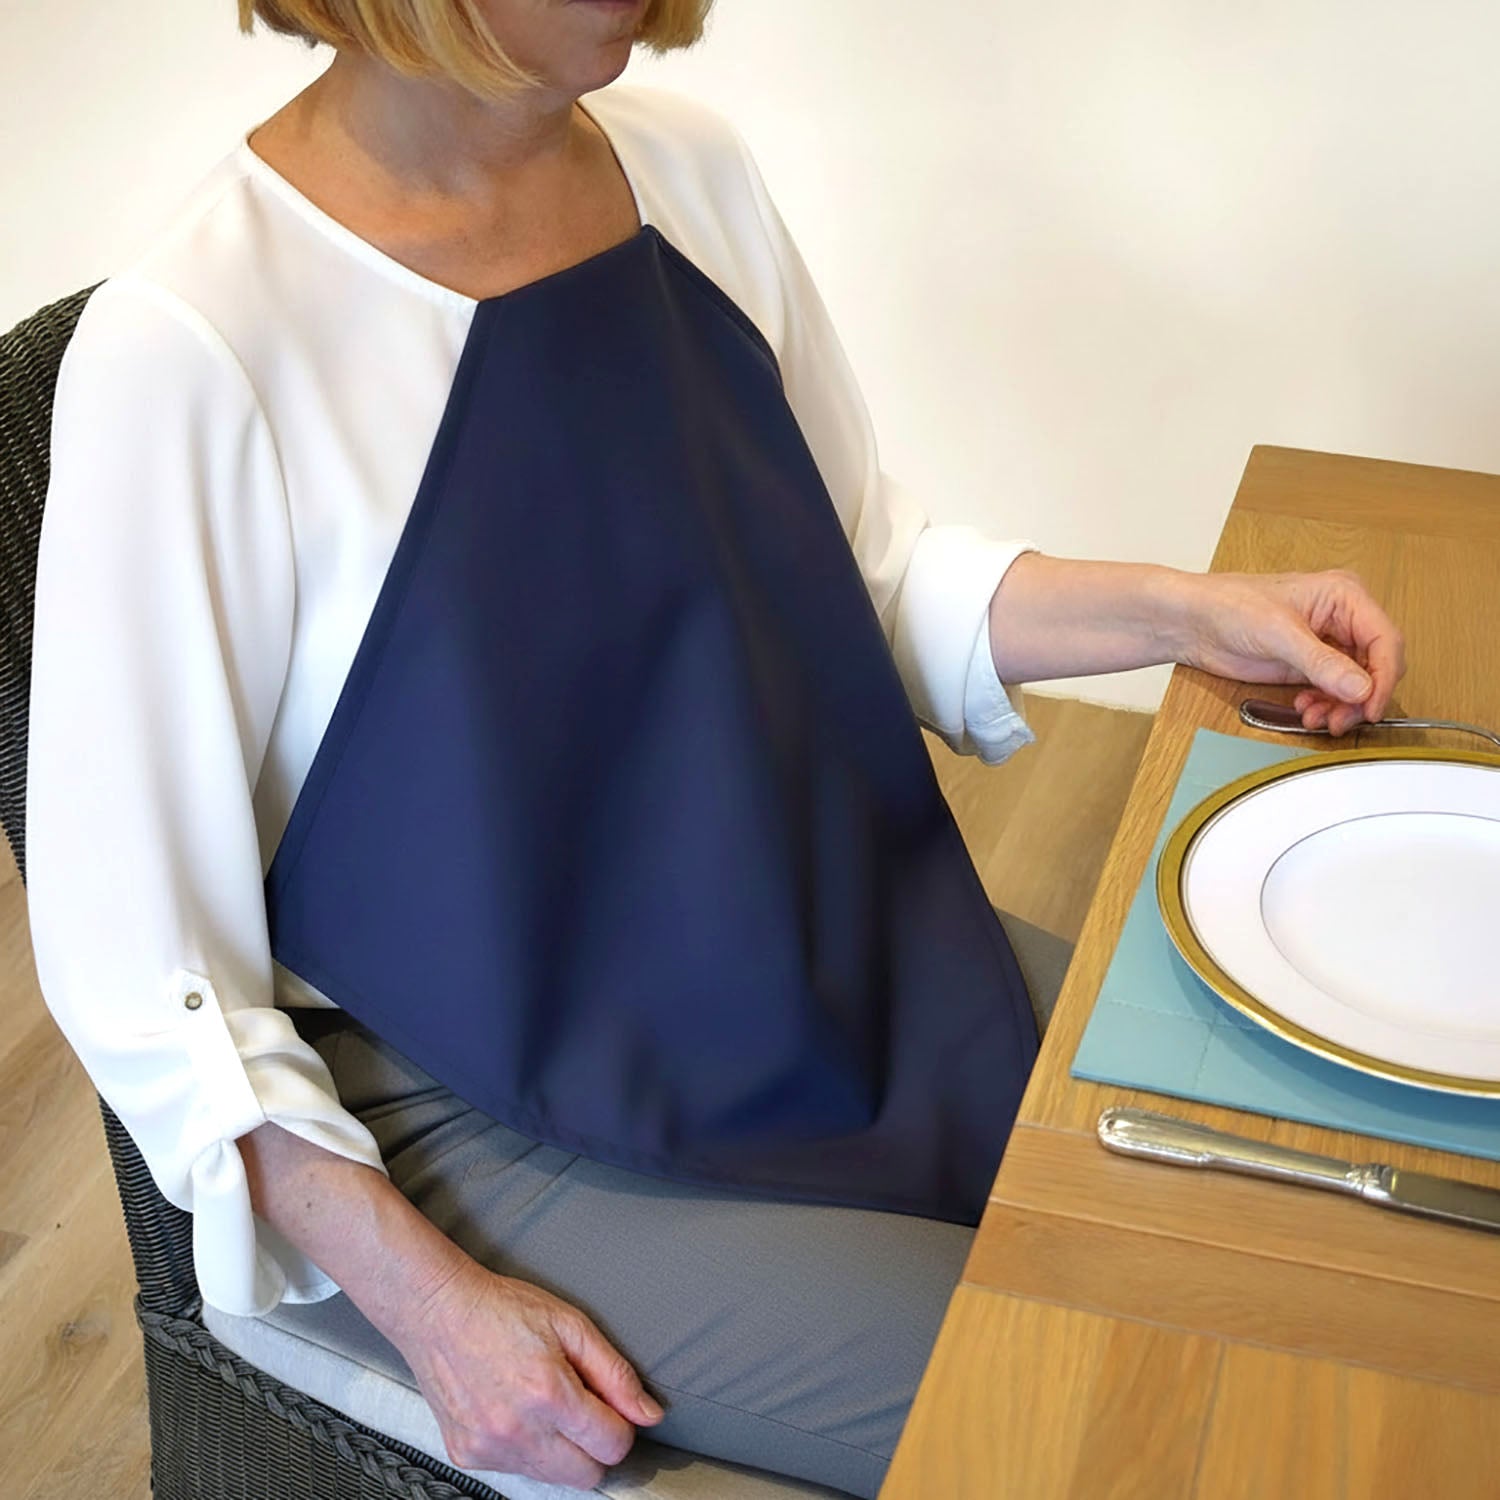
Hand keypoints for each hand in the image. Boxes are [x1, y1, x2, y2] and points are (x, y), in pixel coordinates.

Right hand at [399, 1257, 662, 1486]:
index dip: (621, 1425)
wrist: (438, 1311)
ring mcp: (490, 1448)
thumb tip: (649, 1413)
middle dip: (595, 1446)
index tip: (611, 1406)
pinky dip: (526, 1450)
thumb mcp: (570, 1324)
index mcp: (549, 1394)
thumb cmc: (503, 1309)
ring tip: (545, 1406)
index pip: (613, 1445)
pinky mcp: (467, 1455)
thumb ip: (614, 1373)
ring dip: (561, 1451)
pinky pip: (515, 1471)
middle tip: (582, 1408)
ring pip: (552, 1478)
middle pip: (587, 1475)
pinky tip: (516, 1412)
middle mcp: (518, 1431)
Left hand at [1172, 569, 1404, 735]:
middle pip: (1375, 665)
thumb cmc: (1230, 606)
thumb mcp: (1279, 633)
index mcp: (1344, 595)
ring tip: (1316, 718)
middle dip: (1362, 697)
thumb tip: (1361, 688)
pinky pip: (1333, 691)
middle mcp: (1342, 618)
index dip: (1384, 677)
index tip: (1371, 707)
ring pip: (1356, 683)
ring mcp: (1326, 643)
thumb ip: (1322, 663)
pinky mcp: (1308, 665)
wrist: (1193, 622)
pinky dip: (1326, 706)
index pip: (1385, 639)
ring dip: (1342, 706)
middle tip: (1341, 720)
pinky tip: (1306, 710)